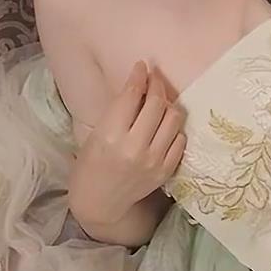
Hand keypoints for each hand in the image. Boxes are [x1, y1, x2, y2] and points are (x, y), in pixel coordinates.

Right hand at [69, 60, 186, 227]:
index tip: (142, 66)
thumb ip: (118, 111)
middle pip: (157, 103)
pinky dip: (174, 128)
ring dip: (169, 103)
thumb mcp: (95, 134)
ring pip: (173, 118)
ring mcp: (153, 160)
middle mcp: (134, 147)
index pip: (132, 95)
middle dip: (157, 84)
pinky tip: (165, 124)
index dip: (139, 76)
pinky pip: (180, 140)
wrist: (101, 204)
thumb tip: (139, 85)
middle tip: (154, 77)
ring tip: (162, 99)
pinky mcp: (166, 171)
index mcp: (110, 136)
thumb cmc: (91, 166)